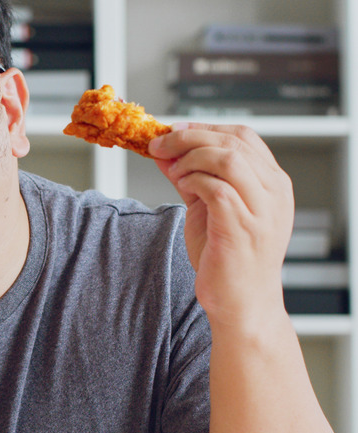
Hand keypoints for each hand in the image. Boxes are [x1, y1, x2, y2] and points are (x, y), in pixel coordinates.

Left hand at [149, 123, 293, 328]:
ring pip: (228, 158)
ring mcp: (262, 210)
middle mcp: (274, 192)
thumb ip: (191, 177)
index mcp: (272, 183)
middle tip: (159, 144)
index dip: (204, 128)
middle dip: (188, 137)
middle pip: (233, 141)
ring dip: (191, 158)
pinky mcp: (243, 228)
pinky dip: (194, 181)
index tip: (174, 131)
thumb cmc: (226, 257)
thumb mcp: (207, 207)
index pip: (242, 135)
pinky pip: (217, 188)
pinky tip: (183, 188)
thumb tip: (163, 152)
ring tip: (174, 171)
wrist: (240, 302)